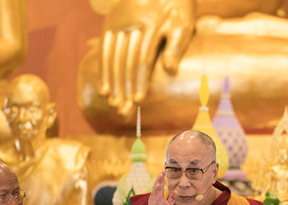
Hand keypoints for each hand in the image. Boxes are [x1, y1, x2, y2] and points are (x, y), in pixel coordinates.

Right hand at [97, 0, 194, 115]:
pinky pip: (104, 51)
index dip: (140, 79)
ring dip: (113, 83)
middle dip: (124, 87)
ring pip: (113, 58)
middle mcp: (130, 24)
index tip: (138, 99)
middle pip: (126, 61)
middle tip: (124, 110)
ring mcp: (118, 23)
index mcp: (151, 24)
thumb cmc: (178, 9)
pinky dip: (103, 72)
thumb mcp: (183, 24)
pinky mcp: (110, 25)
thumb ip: (175, 47)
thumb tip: (170, 70)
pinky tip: (104, 90)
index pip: (143, 58)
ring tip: (114, 104)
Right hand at [145, 170, 176, 204]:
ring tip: (160, 175)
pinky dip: (155, 190)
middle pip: (157, 184)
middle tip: (163, 170)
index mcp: (159, 195)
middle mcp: (155, 195)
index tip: (164, 170)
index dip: (162, 178)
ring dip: (158, 181)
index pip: (161, 184)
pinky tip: (157, 186)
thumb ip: (173, 198)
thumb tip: (176, 191)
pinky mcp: (152, 202)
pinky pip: (154, 195)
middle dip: (160, 177)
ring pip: (155, 188)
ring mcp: (153, 198)